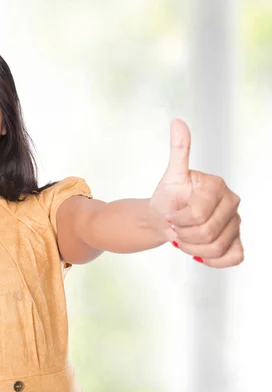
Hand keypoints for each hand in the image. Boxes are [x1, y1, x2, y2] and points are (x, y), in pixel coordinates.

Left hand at [149, 119, 243, 267]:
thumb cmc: (168, 198)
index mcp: (217, 186)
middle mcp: (232, 202)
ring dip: (192, 248)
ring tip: (184, 237)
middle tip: (176, 226)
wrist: (165, 219)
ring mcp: (236, 223)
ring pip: (215, 247)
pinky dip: (212, 260)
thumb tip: (178, 121)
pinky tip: (199, 252)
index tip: (172, 213)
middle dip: (183, 234)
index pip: (197, 213)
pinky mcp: (237, 241)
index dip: (178, 219)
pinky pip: (232, 257)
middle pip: (206, 232)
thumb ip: (179, 150)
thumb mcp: (170, 175)